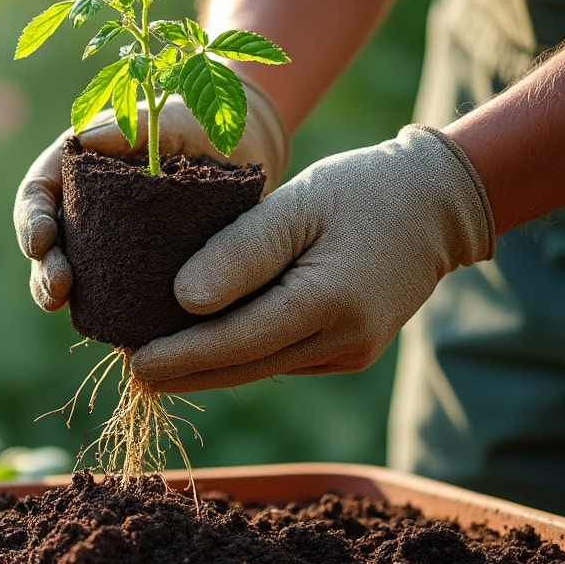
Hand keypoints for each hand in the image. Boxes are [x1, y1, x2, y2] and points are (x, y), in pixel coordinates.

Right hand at [14, 77, 288, 311]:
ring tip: (66, 309)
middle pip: (46, 243)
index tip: (41, 240)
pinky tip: (114, 329)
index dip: (30, 219)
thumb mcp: (176, 116)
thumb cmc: (203, 122)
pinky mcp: (134, 269)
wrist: (243, 153)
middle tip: (57, 291)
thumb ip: (139, 123)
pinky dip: (106, 313)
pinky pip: (112, 294)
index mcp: (77, 167)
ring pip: (72, 275)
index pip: (38, 194)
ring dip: (60, 296)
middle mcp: (83, 207)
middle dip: (42, 270)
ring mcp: (106, 241)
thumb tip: (87, 137)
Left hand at [130, 125, 495, 392]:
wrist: (434, 205)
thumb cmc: (359, 191)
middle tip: (130, 371)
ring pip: (261, 368)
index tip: (133, 364)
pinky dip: (242, 353)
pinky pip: (282, 358)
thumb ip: (241, 251)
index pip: (236, 342)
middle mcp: (343, 341)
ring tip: (154, 358)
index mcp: (328, 302)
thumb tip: (185, 300)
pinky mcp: (350, 352)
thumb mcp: (295, 205)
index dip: (181, 356)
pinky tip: (204, 342)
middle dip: (185, 372)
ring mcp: (350, 352)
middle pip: (244, 367)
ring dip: (209, 366)